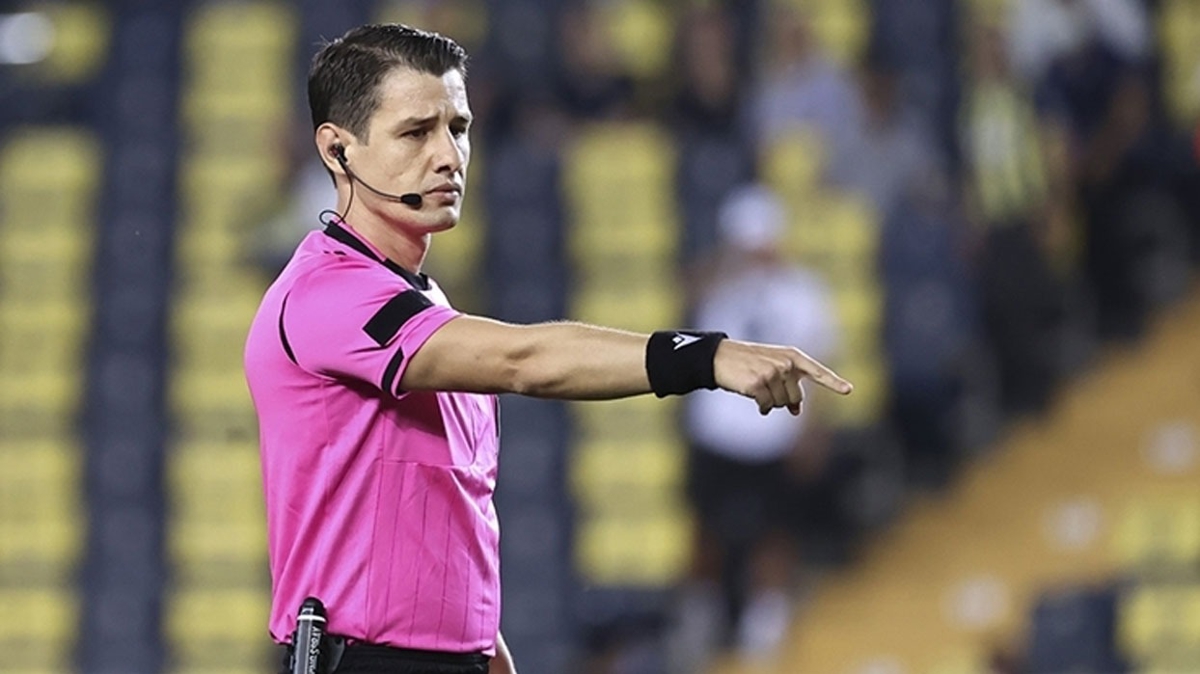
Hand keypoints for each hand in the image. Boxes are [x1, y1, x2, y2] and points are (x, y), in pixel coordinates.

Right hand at [713, 339, 851, 414]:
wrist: (721, 356)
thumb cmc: (749, 363)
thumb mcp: (773, 368)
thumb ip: (789, 385)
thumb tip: (796, 412)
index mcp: (793, 356)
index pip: (817, 371)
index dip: (833, 382)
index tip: (848, 390)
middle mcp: (786, 364)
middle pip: (796, 398)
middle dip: (784, 400)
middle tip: (768, 388)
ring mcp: (772, 373)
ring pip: (781, 404)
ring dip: (770, 402)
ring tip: (757, 387)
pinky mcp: (758, 383)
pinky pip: (767, 406)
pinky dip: (762, 407)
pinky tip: (753, 398)